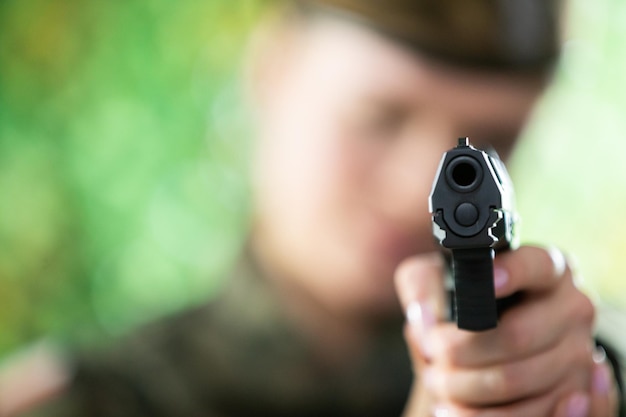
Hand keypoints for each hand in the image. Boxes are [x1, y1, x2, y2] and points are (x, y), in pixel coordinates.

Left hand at [395, 246, 618, 416]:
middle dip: (462, 350)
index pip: (536, 265)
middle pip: (518, 335)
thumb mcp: (435, 281)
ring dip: (465, 386)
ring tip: (438, 380)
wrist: (479, 348)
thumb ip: (423, 286)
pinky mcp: (573, 394)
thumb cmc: (458, 305)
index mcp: (546, 269)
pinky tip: (453, 405)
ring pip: (517, 380)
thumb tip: (428, 317)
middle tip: (433, 352)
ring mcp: (579, 353)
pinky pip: (526, 412)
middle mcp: (572, 307)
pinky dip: (480, 414)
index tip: (486, 283)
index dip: (512, 273)